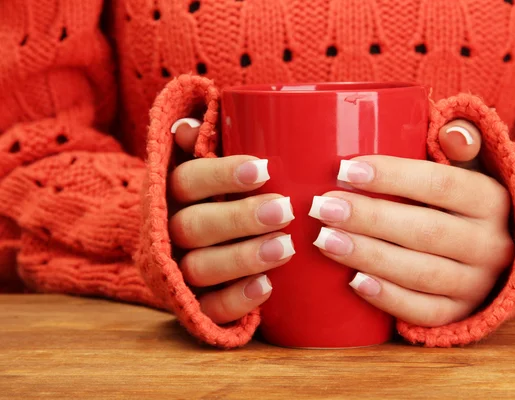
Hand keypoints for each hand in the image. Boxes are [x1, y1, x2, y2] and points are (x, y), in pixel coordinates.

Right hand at [168, 119, 295, 324]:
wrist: (187, 246)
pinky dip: (235, 300)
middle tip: (284, 210)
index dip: (221, 175)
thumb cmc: (214, 196)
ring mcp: (178, 271)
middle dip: (240, 218)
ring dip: (243, 258)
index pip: (186, 180)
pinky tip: (267, 287)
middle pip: (192, 226)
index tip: (264, 169)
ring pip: (199, 268)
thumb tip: (187, 127)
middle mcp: (168, 231)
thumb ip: (203, 143)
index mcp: (171, 193)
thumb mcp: (205, 165)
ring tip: (286, 247)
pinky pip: (208, 309)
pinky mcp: (193, 303)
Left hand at [309, 120, 513, 326]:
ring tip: (324, 240)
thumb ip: (460, 140)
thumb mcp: (471, 166)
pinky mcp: (460, 313)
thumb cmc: (461, 200)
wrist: (495, 254)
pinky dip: (389, 298)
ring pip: (421, 273)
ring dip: (369, 256)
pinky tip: (354, 282)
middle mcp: (491, 244)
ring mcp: (476, 284)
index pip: (441, 185)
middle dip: (369, 218)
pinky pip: (424, 312)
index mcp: (491, 200)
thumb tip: (452, 134)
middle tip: (322, 207)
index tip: (345, 169)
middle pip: (426, 231)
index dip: (392, 177)